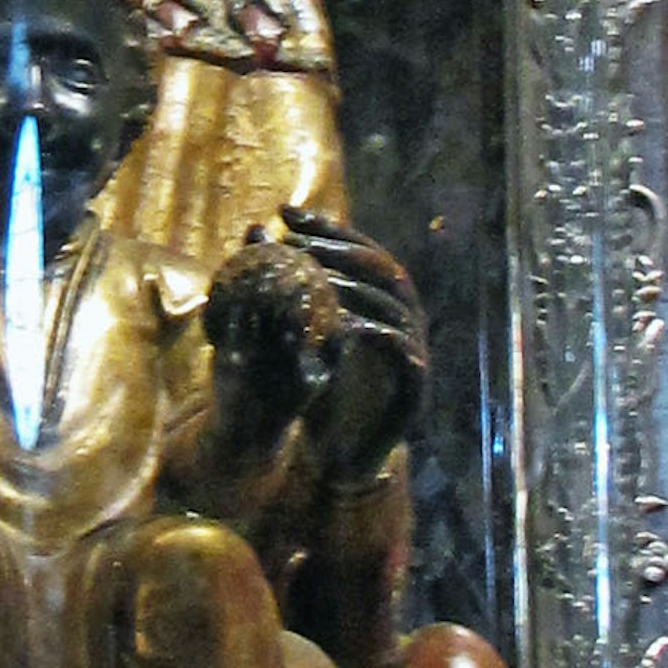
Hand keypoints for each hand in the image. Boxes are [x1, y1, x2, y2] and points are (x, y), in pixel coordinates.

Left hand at [277, 210, 429, 481]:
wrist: (337, 454)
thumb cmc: (318, 389)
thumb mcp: (295, 334)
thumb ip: (281, 286)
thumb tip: (253, 231)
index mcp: (377, 301)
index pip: (357, 250)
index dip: (325, 228)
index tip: (284, 212)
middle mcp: (401, 318)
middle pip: (381, 267)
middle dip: (339, 249)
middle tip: (298, 240)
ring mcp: (413, 350)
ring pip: (395, 304)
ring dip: (355, 286)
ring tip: (316, 277)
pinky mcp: (415, 387)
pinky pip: (405, 352)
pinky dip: (380, 334)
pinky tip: (349, 325)